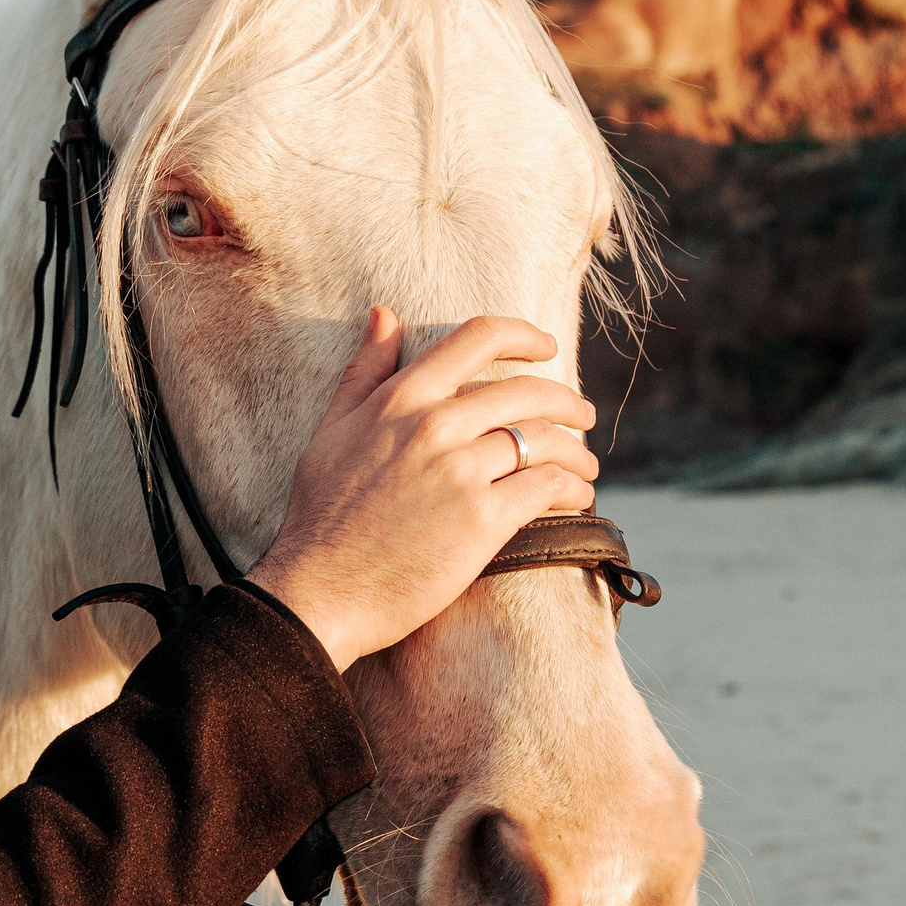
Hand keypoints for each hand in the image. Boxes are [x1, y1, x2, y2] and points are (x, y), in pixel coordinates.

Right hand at [250, 310, 597, 668]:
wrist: (321, 591)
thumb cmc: (321, 516)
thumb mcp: (331, 430)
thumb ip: (364, 371)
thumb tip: (384, 314)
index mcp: (402, 399)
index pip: (477, 338)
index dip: (523, 335)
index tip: (546, 347)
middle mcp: (435, 425)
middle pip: (527, 391)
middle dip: (567, 401)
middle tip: (582, 416)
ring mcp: (461, 471)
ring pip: (545, 440)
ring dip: (577, 452)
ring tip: (585, 466)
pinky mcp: (483, 520)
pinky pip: (549, 486)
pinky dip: (573, 489)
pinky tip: (577, 498)